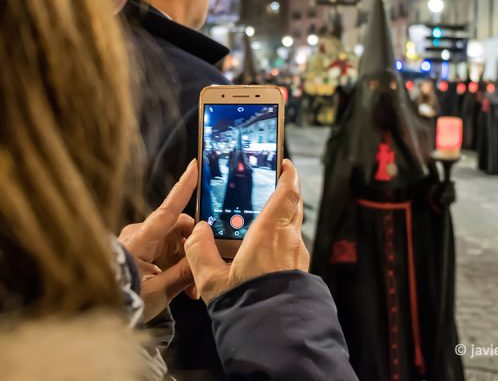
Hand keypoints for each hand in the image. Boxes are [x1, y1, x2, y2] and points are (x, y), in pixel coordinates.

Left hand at [119, 160, 197, 319]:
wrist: (98, 309)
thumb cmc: (125, 299)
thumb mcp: (159, 291)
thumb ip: (183, 273)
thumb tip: (202, 257)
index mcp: (142, 240)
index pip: (168, 210)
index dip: (183, 187)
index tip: (194, 165)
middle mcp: (141, 235)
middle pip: (178, 229)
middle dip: (193, 248)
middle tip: (201, 274)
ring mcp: (141, 243)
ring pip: (174, 243)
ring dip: (186, 262)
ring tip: (192, 290)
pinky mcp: (141, 253)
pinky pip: (166, 253)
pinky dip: (177, 267)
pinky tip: (184, 289)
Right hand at [184, 159, 309, 304]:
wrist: (275, 335)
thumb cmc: (247, 304)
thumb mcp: (211, 279)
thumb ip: (199, 251)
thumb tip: (197, 231)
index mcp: (270, 233)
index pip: (287, 193)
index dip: (288, 175)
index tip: (284, 163)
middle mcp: (289, 241)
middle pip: (293, 207)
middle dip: (283, 194)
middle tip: (267, 187)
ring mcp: (297, 257)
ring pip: (292, 228)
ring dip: (280, 220)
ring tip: (258, 222)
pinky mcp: (300, 271)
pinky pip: (291, 247)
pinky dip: (280, 240)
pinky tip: (262, 252)